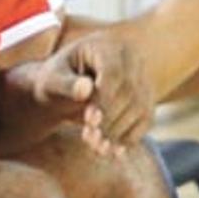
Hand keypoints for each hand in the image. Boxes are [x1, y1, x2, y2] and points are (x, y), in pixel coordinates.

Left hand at [27, 33, 155, 157]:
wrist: (65, 87)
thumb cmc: (55, 80)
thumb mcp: (51, 80)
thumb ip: (66, 84)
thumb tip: (86, 89)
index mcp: (106, 45)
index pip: (115, 72)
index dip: (105, 99)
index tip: (89, 121)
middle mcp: (131, 57)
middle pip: (130, 91)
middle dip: (110, 119)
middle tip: (88, 139)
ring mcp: (142, 77)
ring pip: (141, 107)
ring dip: (119, 132)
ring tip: (96, 148)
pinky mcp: (146, 97)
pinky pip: (146, 119)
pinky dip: (131, 137)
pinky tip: (114, 152)